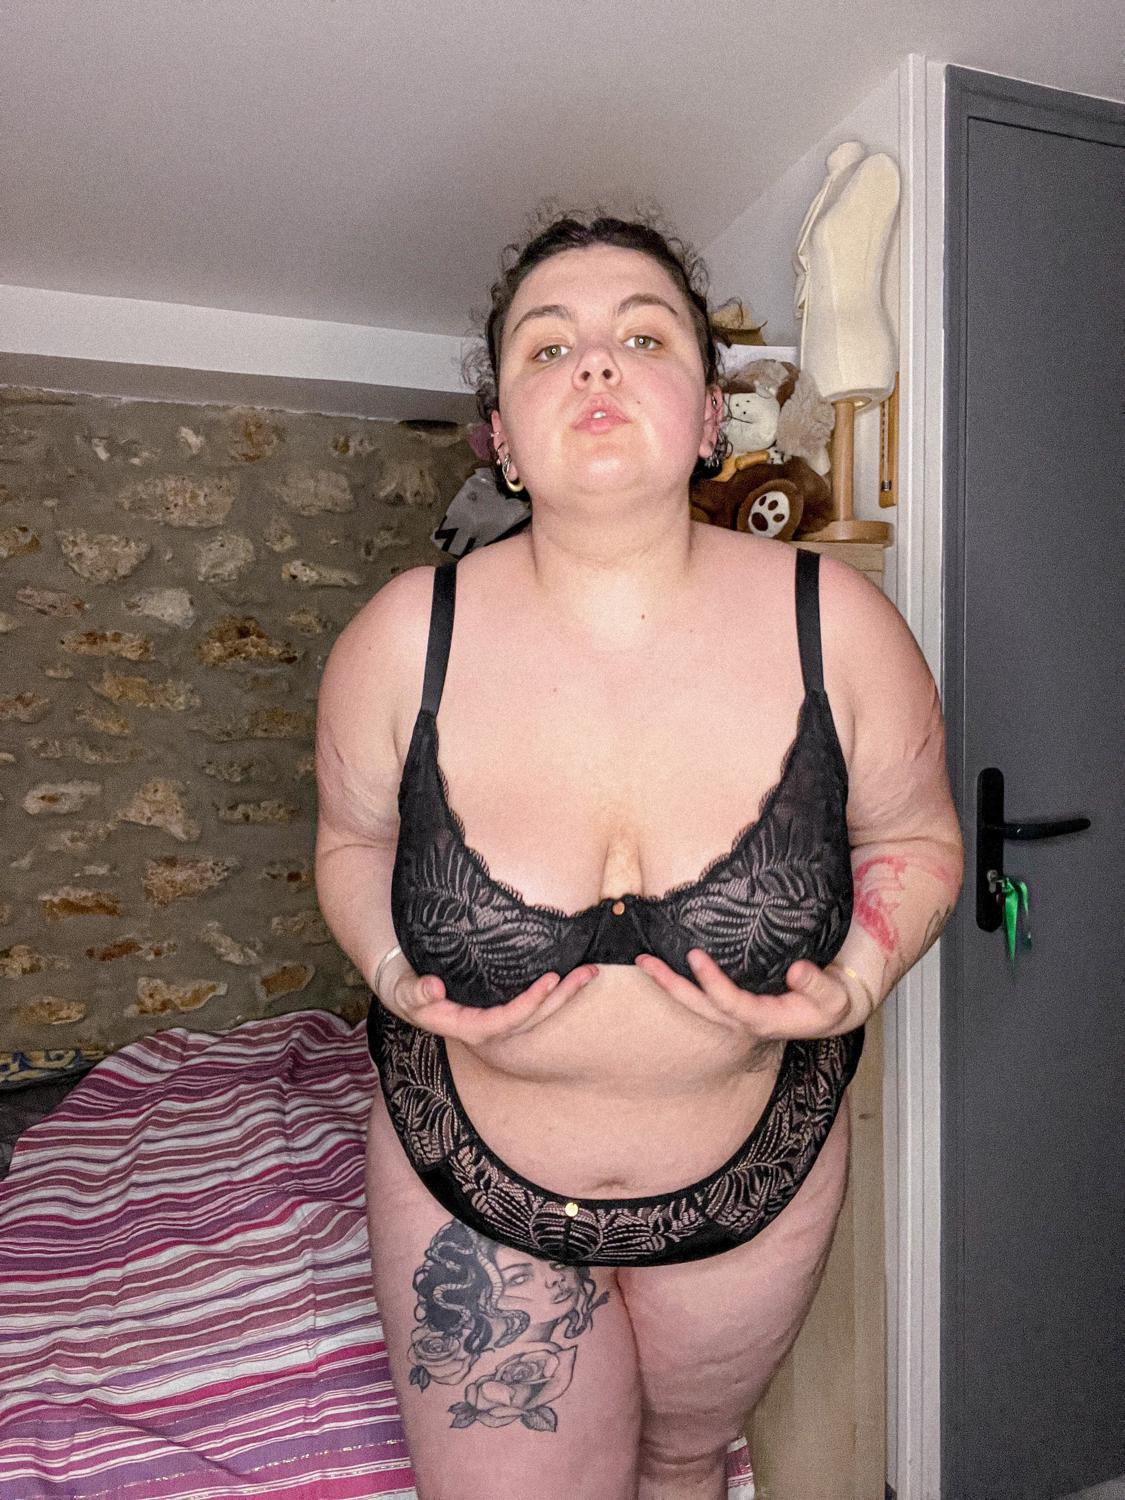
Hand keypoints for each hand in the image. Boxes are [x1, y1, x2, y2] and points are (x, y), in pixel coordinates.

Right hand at [381, 957, 599, 1044]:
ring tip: (590, 972)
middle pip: (532, 1019)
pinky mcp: (503, 1008)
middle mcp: (488, 1029)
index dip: (529, 1004)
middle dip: (561, 998)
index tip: (550, 979)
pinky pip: (534, 1005)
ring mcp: (498, 1020)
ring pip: (538, 1014)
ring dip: (565, 995)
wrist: (408, 991)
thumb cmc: (407, 990)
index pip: (504, 1021)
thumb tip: (434, 988)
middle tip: (588, 973)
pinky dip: (555, 992)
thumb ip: (415, 992)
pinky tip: (573, 976)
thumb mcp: (404, 991)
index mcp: (467, 1027)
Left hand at [633, 950, 870, 1040]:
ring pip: (695, 1003)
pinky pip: (700, 996)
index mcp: (764, 1020)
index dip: (711, 982)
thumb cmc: (830, 1004)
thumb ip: (817, 985)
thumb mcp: (833, 998)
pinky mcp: (733, 1005)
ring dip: (668, 984)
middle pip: (699, 1006)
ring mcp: (734, 1015)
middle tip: (644, 962)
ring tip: (643, 962)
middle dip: (671, 986)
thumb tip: (796, 971)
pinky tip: (664, 965)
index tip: (695, 955)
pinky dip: (681, 982)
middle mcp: (742, 1022)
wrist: (828, 1013)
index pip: (730, 1003)